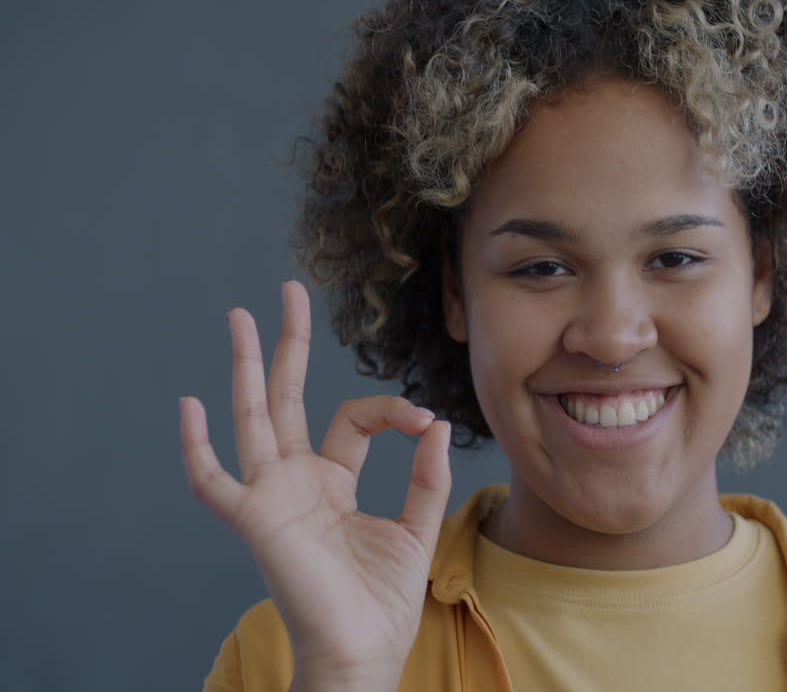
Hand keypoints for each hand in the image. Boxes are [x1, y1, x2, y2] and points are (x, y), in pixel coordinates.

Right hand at [179, 281, 450, 687]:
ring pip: (252, 419)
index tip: (426, 420)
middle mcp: (296, 481)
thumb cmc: (383, 601)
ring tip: (240, 316)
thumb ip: (428, 477)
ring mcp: (272, 497)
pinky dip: (197, 449)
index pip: (353, 419)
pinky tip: (191, 405)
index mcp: (333, 480)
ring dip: (246, 367)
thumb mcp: (418, 528)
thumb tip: (436, 423)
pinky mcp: (255, 521)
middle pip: (287, 398)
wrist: (363, 651)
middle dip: (287, 345)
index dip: (390, 409)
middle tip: (286, 292)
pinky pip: (213, 484)